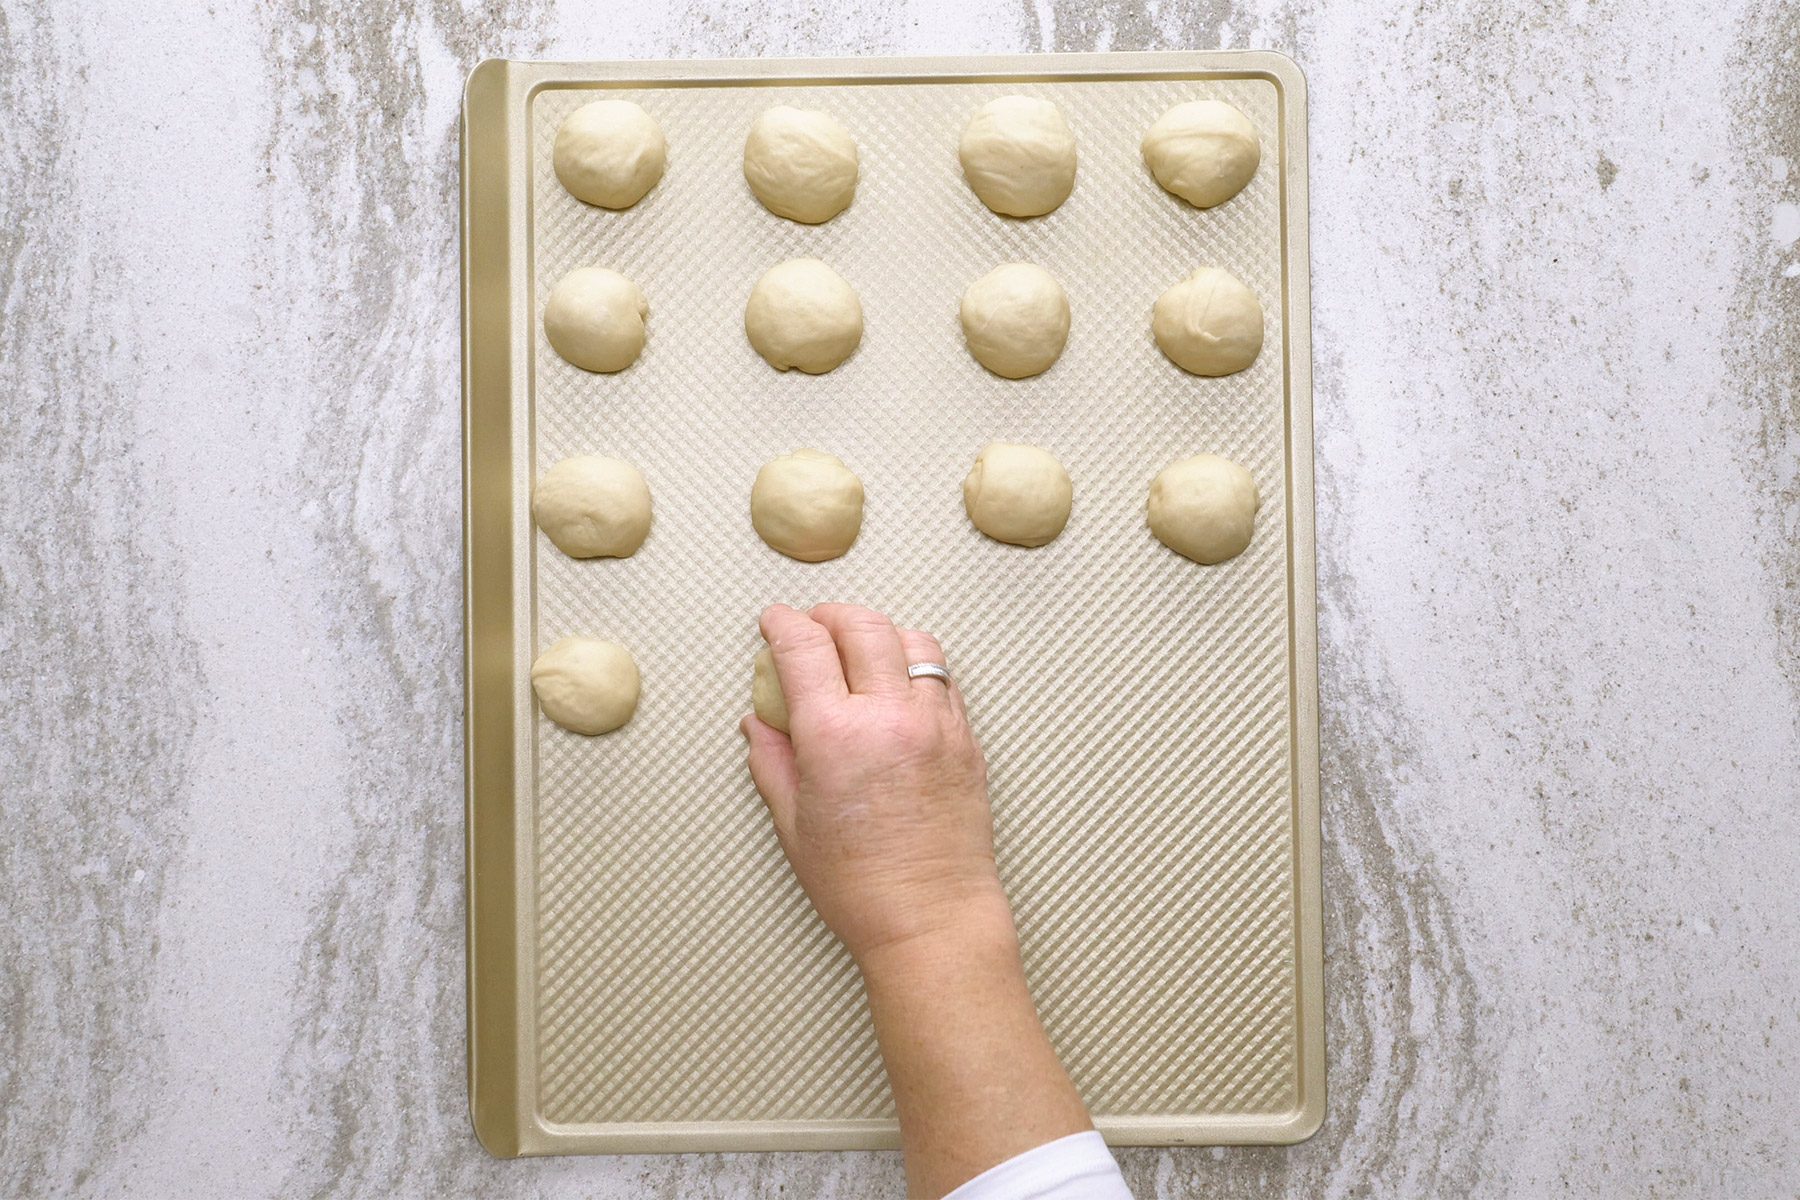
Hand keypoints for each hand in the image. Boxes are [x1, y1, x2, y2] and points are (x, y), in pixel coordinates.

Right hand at [741, 603, 1010, 962]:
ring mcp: (936, 724)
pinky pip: (944, 678)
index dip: (782, 624)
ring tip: (860, 648)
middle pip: (862, 626)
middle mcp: (889, 718)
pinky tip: (900, 683)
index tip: (772, 622)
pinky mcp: (966, 739)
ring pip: (913, 640)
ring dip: (880, 633)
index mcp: (835, 736)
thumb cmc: (861, 885)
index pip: (804, 647)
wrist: (931, 918)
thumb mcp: (793, 823)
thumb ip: (772, 761)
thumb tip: (759, 723)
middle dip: (830, 615)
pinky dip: (917, 666)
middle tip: (813, 625)